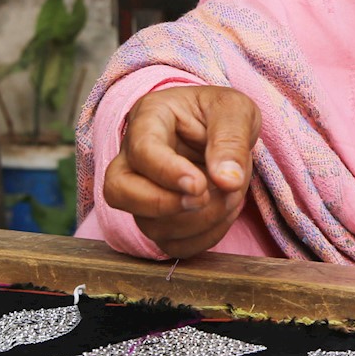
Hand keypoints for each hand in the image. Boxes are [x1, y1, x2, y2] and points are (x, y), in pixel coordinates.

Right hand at [102, 85, 258, 258]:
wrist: (224, 130)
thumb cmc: (222, 113)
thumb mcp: (236, 111)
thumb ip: (232, 140)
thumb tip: (227, 181)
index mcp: (150, 118)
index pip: (140, 151)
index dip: (166, 173)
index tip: (200, 185)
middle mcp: (135, 157)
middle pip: (118, 191)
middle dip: (163, 204)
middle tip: (204, 196)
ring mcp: (142, 191)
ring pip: (148, 224)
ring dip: (197, 221)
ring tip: (231, 196)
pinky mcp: (159, 219)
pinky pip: (170, 244)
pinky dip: (203, 238)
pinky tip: (225, 212)